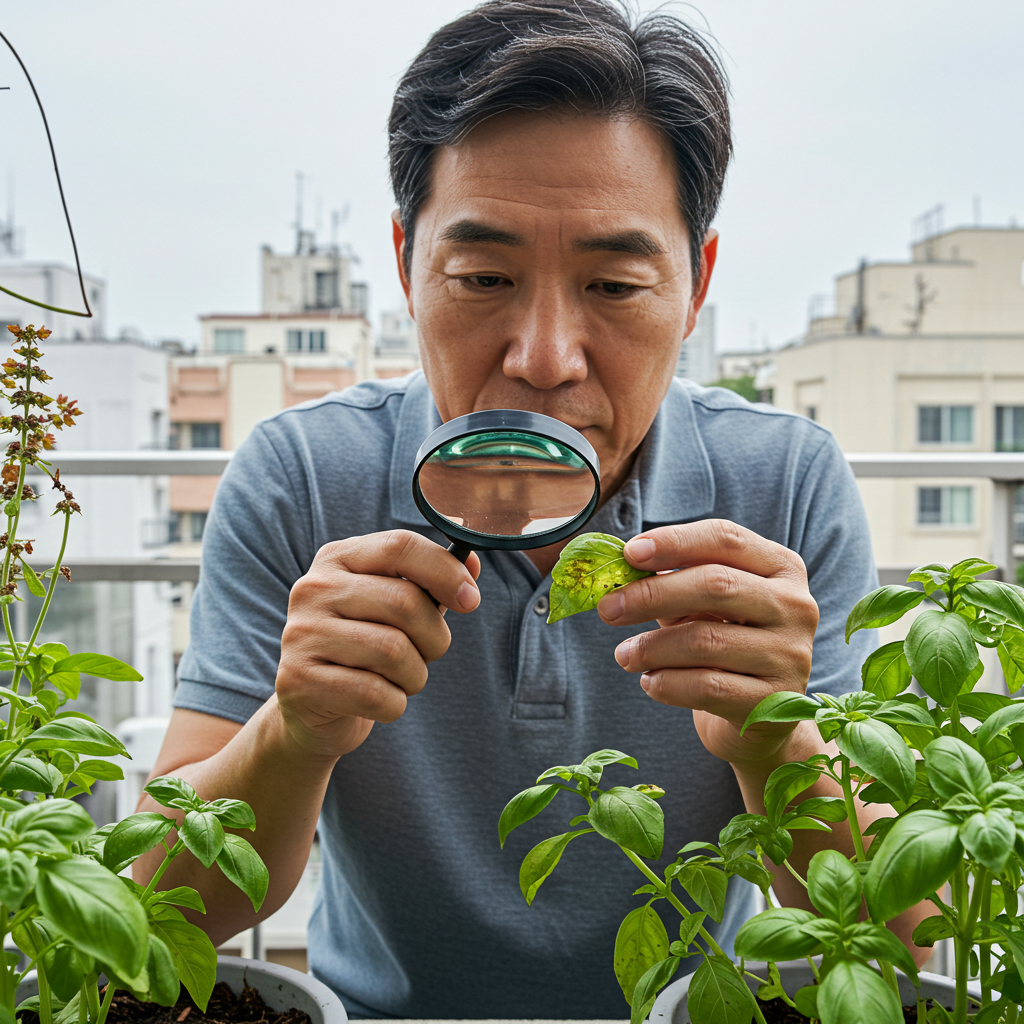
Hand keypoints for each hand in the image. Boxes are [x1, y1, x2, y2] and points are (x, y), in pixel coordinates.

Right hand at [275, 530, 480, 759]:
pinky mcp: (299, 680)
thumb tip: (472, 564)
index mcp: (338, 558)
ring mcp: (301, 633)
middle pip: (404, 601)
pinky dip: (394, 703)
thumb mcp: (397, 607)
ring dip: (415, 675)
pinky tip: (381, 700)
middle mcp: (313, 588)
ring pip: (393, 651)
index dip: (445, 571)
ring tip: (402, 678)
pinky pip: (375, 693)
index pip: (400, 546)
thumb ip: (432, 583)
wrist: (314, 707)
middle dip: (435, 637)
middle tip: (430, 652)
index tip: (470, 600)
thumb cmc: (366, 646)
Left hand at [596, 519, 817, 766]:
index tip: (628, 553)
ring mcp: (791, 655)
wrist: (756, 719)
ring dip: (651, 647)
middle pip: (716, 585)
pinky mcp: (775, 702)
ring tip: (625, 655)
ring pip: (706, 640)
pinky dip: (666, 683)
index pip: (725, 538)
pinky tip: (650, 682)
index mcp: (780, 567)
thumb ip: (671, 581)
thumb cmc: (722, 646)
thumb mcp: (701, 606)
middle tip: (608, 609)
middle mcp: (795, 606)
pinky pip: (707, 686)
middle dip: (652, 594)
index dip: (674, 542)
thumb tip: (619, 566)